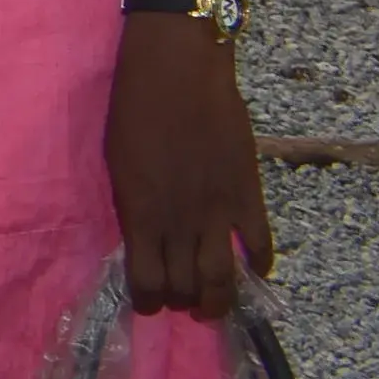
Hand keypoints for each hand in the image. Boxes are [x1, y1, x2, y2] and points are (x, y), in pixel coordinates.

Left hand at [107, 17, 270, 316]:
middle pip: (183, 285)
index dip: (147, 300)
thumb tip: (142, 235)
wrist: (178, 71)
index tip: (148, 303)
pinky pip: (259, 243)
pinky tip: (254, 271)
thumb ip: (133, 203)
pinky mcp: (247, 194)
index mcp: (139, 213)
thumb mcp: (118, 162)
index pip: (145, 280)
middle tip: (181, 303)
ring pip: (222, 278)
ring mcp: (217, 210)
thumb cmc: (133, 107)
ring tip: (212, 308)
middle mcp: (178, 221)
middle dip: (180, 301)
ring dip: (218, 300)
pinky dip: (259, 263)